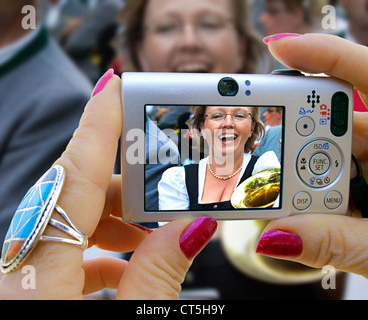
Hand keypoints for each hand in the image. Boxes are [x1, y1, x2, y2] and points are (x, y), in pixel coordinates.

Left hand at [0, 70, 216, 298]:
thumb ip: (156, 278)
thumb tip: (193, 228)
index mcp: (39, 276)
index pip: (72, 178)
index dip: (98, 126)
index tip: (115, 85)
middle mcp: (22, 267)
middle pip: (74, 194)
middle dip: (126, 185)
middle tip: (169, 191)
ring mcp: (22, 275)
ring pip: (68, 218)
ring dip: (115, 219)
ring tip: (154, 240)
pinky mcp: (28, 287)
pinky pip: (61, 248)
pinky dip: (97, 247)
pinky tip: (124, 264)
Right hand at [256, 33, 367, 277]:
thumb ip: (338, 242)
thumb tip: (277, 236)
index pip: (367, 75)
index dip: (323, 55)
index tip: (278, 47)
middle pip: (333, 122)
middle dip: (294, 135)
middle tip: (261, 148)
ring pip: (326, 156)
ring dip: (298, 177)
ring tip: (276, 199)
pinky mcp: (367, 185)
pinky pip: (330, 181)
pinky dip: (310, 196)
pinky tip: (297, 213)